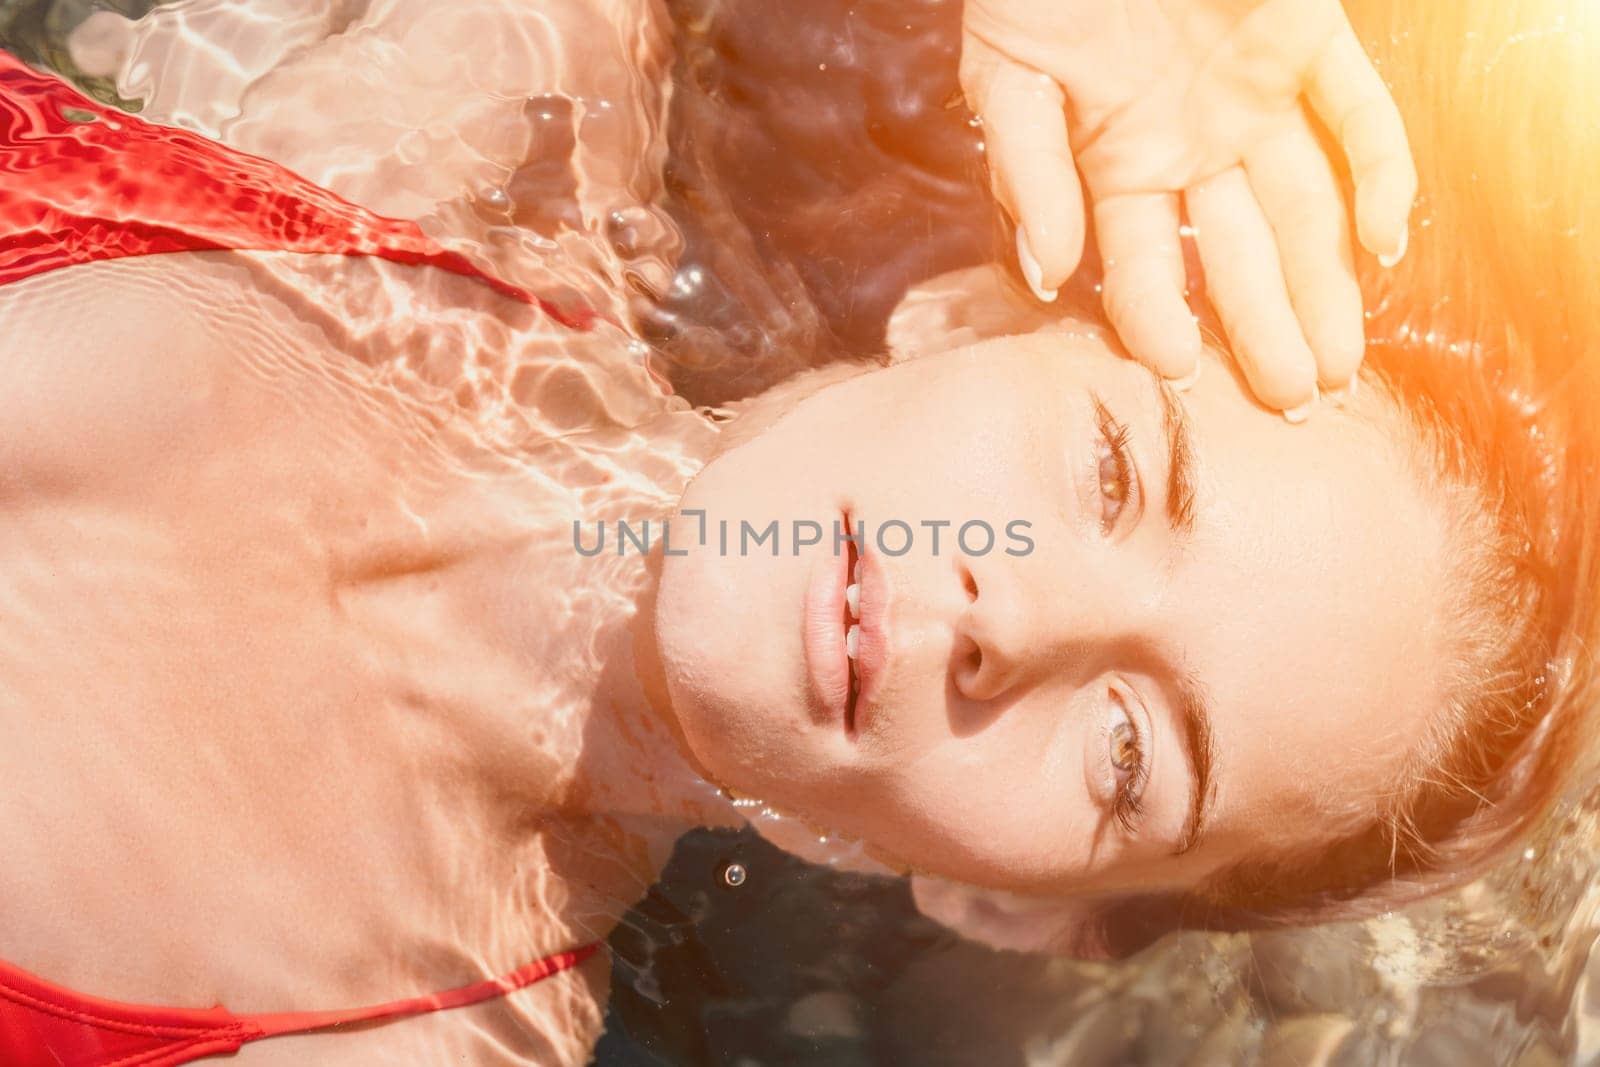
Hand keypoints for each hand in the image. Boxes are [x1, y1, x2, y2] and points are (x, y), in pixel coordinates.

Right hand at [960, 0, 1416, 416]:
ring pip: (1306, 211)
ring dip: (1328, 289)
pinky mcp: (1308, 36)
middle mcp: (1193, 144)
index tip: (1179, 377)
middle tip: (1294, 407)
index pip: (1142, 266)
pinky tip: (1388, 241)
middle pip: (1240, 258)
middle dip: (1265, 334)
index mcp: (1119, 160)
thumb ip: (1024, 169)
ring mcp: (1255, 96)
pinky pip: (1360, 114)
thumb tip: (1047, 272)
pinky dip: (1383, 172)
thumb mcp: (1009, 72)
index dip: (1158, 321)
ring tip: (1339, 368)